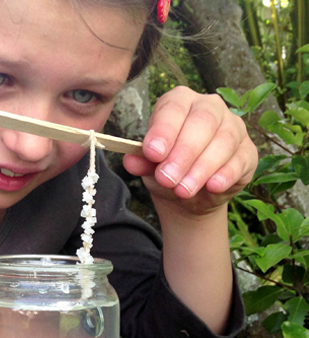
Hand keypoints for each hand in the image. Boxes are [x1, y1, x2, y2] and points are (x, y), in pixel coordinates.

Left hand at [122, 86, 257, 217]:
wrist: (187, 194)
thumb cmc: (165, 168)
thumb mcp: (148, 165)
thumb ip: (141, 161)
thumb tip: (131, 161)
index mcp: (180, 102)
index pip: (174, 108)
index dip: (164, 130)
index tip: (153, 153)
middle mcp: (210, 107)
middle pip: (202, 122)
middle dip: (183, 153)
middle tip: (167, 178)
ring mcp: (233, 127)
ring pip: (223, 141)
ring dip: (201, 168)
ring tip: (183, 190)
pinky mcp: (248, 151)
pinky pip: (240, 159)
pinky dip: (226, 174)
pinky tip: (212, 186)